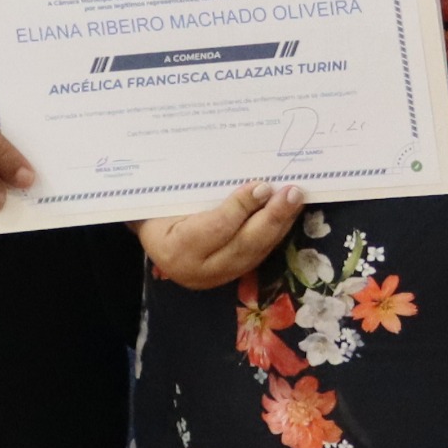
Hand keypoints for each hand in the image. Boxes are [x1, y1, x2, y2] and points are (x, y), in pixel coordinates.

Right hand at [137, 183, 305, 290]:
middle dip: (271, 218)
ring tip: (295, 200)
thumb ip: (196, 188)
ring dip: (279, 225)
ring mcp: (214, 278)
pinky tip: (287, 215)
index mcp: (174, 249)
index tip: (263, 186)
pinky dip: (274, 233)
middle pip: (242, 245)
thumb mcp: (168, 196)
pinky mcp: (230, 276)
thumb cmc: (157, 208)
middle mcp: (195, 270)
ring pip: (255, 253)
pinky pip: (257, 255)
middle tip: (292, 193)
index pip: (216, 228)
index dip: (242, 207)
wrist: (151, 235)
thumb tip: (238, 170)